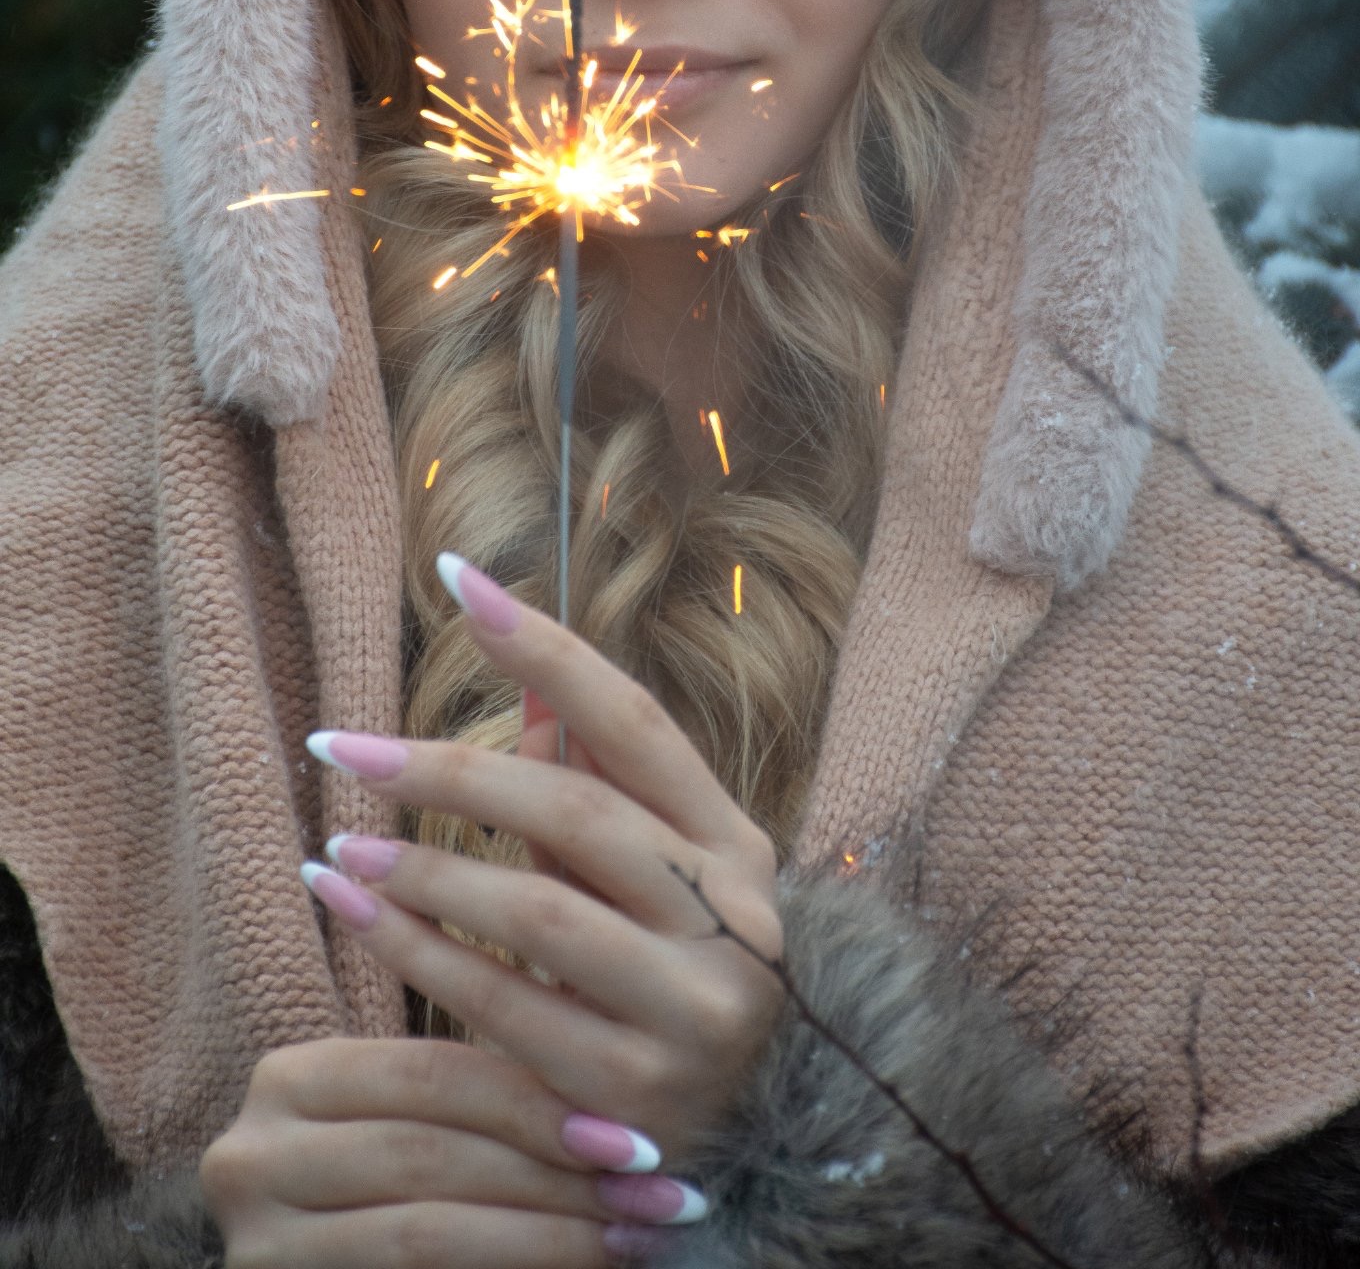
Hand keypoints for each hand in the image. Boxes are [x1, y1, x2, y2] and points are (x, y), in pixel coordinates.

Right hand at [199, 1033, 645, 1265]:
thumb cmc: (396, 1188)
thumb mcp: (420, 1127)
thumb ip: (480, 1098)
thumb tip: (617, 1098)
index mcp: (289, 1078)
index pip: (432, 1074)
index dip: (538, 1100)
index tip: (639, 1133)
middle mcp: (252, 1154)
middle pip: (433, 1151)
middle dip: (556, 1170)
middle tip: (657, 1188)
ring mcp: (257, 1240)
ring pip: (428, 1230)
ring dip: (549, 1234)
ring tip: (637, 1234)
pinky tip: (582, 1266)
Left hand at [304, 554, 785, 1165]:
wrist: (751, 1133)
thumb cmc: (675, 970)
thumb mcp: (659, 874)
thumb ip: (599, 787)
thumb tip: (531, 687)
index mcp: (738, 843)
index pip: (634, 721)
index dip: (544, 647)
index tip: (455, 577)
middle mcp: (733, 918)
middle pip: (576, 812)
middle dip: (448, 773)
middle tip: (343, 747)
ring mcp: (691, 1010)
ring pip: (537, 914)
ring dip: (423, 873)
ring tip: (340, 847)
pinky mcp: (634, 1095)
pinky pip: (506, 1010)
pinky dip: (424, 958)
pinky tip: (365, 922)